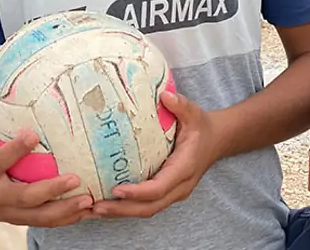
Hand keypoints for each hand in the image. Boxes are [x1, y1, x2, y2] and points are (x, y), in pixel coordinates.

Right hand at [0, 82, 94, 226]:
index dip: (14, 150)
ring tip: (89, 200)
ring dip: (65, 210)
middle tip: (75, 178)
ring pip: (39, 216)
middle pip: (25, 196)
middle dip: (50, 189)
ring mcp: (9, 212)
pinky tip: (87, 212)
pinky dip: (66, 219)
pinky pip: (45, 222)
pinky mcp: (20, 219)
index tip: (33, 135)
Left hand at [91, 92, 218, 218]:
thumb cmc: (201, 127)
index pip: (159, 188)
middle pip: (149, 207)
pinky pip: (145, 205)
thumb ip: (181, 105)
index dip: (137, 192)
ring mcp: (173, 193)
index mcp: (184, 168)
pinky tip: (105, 204)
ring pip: (146, 210)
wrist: (216, 141)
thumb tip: (165, 96)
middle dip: (121, 210)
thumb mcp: (194, 113)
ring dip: (120, 212)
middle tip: (95, 207)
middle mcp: (179, 186)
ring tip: (93, 210)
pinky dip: (125, 208)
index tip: (116, 190)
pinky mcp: (166, 193)